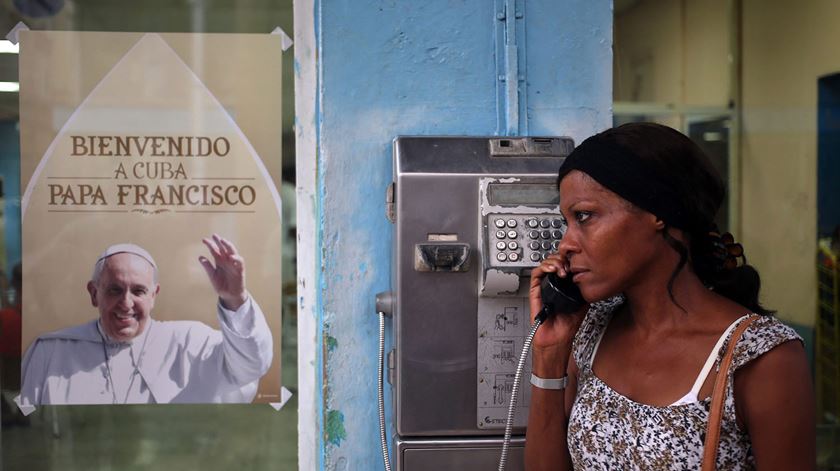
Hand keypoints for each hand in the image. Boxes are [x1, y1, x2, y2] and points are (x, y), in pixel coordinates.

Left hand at [199, 234, 247, 309]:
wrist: (230, 296)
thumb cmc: (222, 285)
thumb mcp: (212, 276)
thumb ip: (207, 267)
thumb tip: (200, 257)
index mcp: (219, 261)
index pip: (215, 250)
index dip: (210, 244)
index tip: (204, 240)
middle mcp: (227, 261)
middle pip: (224, 248)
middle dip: (220, 242)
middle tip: (214, 236)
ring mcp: (234, 264)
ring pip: (232, 252)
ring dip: (228, 246)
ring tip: (223, 241)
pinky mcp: (240, 270)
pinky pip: (240, 262)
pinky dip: (237, 258)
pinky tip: (232, 256)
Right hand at [528, 253, 587, 374]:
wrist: (558, 339)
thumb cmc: (567, 326)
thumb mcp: (583, 303)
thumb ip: (585, 290)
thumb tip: (592, 278)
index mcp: (563, 285)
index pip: (564, 264)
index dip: (570, 259)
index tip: (578, 261)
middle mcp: (552, 284)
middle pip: (554, 261)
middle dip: (562, 258)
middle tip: (569, 264)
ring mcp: (543, 287)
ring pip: (544, 264)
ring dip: (554, 261)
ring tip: (562, 268)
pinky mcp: (535, 291)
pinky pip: (536, 274)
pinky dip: (544, 267)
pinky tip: (553, 270)